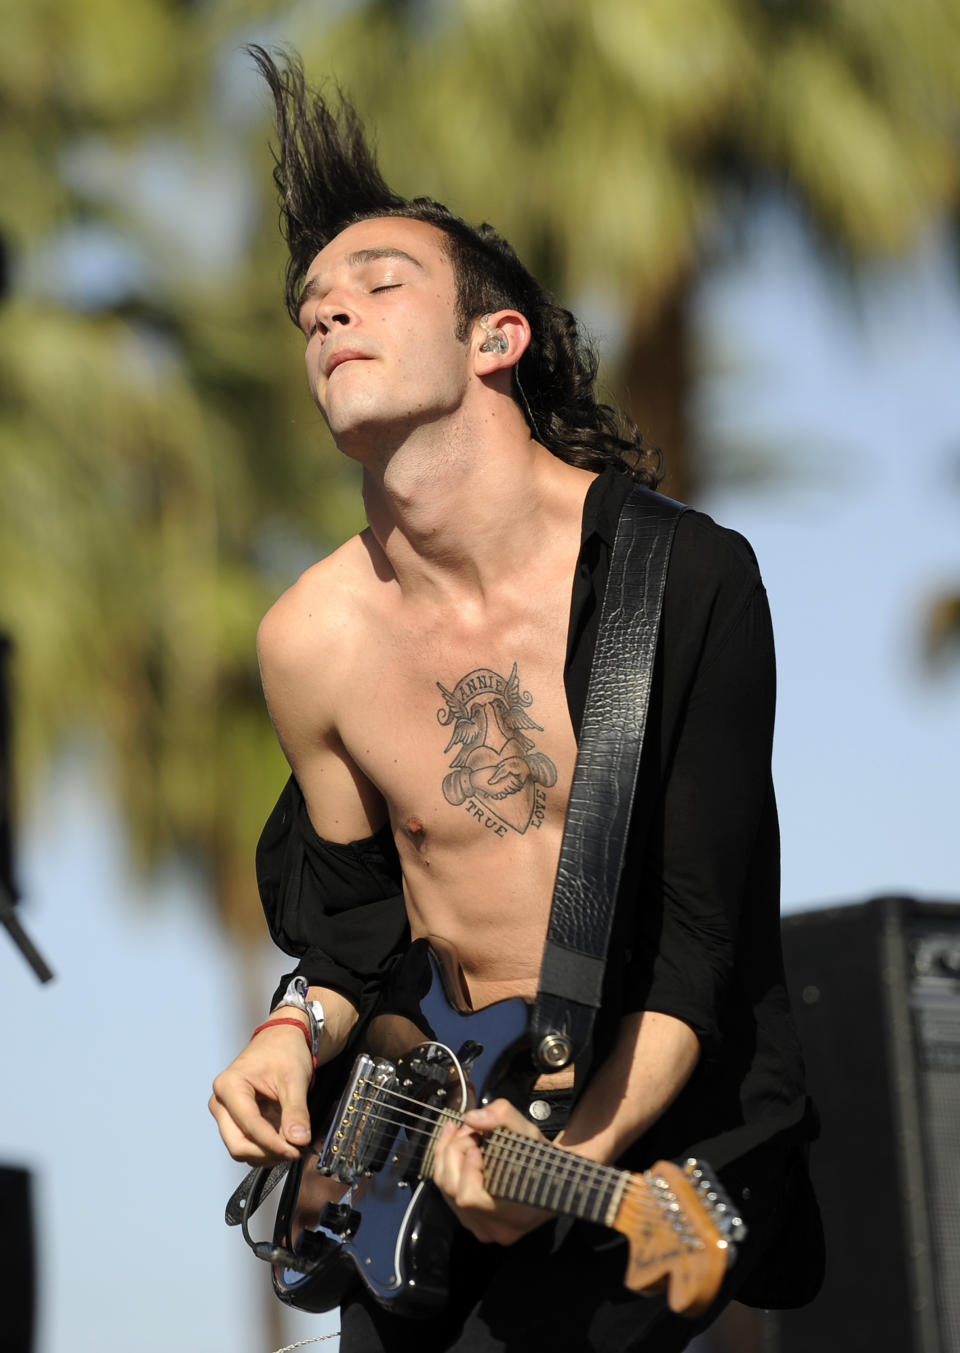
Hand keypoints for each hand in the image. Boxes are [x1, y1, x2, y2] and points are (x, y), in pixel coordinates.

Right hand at [209, 1021, 313, 1164]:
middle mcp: (221, 1102)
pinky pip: (247, 1143)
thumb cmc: (284, 1051)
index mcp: (229, 1086)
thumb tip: (299, 1140)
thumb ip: (296, 1111)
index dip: (273, 1143)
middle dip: (267, 1153)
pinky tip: (284, 1139)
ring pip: (241, 1148)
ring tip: (292, 1143)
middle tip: (294, 1152)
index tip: (295, 1150)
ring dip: (267, 1153)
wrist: (281, 1040)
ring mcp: (225, 1113)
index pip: (249, 1125)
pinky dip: (266, 1148)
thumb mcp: (294, 1079)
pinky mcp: (234, 1120)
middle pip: (237, 1144)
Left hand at [431, 1099, 556, 1245]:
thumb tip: (470, 1118)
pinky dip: (448, 1167)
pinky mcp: (473, 1224)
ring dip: (448, 1156)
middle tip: (468, 1129)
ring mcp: (482, 1229)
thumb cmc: (542, 1157)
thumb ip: (502, 1116)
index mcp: (512, 1214)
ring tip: (463, 1133)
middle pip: (452, 1190)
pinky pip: (448, 1195)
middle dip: (454, 1151)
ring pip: (445, 1192)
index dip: (467, 1167)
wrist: (556, 1180)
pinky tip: (458, 1147)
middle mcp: (495, 1229)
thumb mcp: (528, 1131)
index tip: (478, 1145)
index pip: (470, 1197)